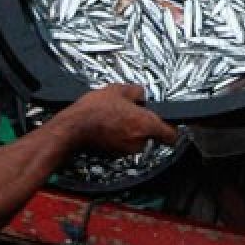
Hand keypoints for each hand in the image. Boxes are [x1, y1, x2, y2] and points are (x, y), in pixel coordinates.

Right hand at [62, 84, 179, 155]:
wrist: (72, 128)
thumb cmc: (94, 111)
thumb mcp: (118, 90)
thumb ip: (136, 91)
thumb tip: (141, 94)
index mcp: (145, 124)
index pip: (171, 135)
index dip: (172, 129)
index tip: (170, 125)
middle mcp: (138, 140)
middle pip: (151, 135)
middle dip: (144, 125)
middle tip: (132, 113)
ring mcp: (126, 150)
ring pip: (136, 139)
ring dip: (130, 130)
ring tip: (115, 117)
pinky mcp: (114, 154)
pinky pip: (123, 144)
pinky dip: (119, 137)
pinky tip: (108, 126)